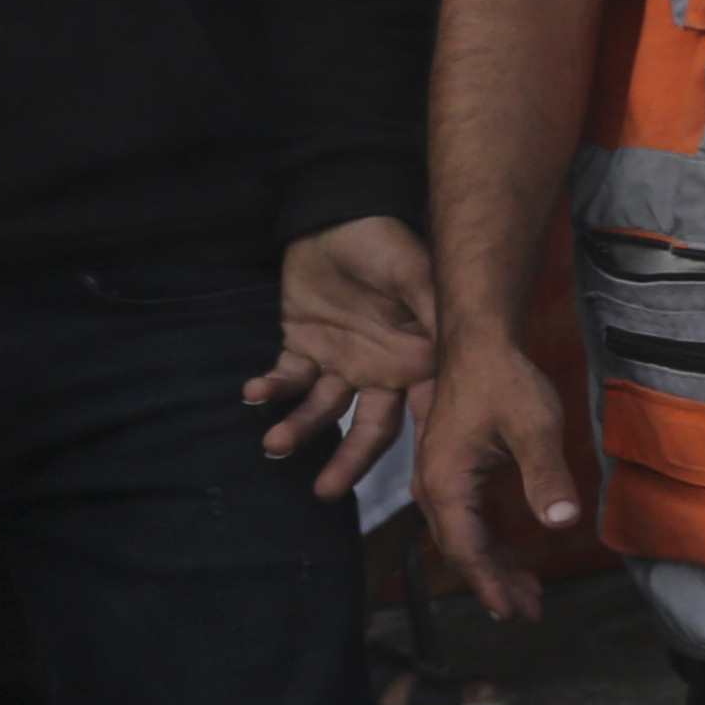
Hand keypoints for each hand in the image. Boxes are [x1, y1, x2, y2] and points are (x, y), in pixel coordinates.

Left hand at [250, 216, 436, 501]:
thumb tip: (451, 360)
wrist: (338, 212)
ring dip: (297, 429)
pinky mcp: (301, 346)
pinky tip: (253, 394)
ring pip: (320, 410)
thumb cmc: (387, 243)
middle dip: (346, 462)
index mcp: (416, 363)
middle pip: (365, 430)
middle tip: (325, 492)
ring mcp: (340, 362)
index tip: (408, 488)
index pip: (419, 417)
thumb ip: (431, 316)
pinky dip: (268, 390)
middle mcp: (380, 372)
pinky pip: (284, 379)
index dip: (415, 453)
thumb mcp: (416, 276)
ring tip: (275, 444)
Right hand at [414, 320, 583, 621]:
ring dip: (492, 568)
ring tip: (526, 596)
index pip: (467, 549)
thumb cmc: (504, 380)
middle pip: (462, 551)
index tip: (515, 612)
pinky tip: (512, 557)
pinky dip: (489, 543)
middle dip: (494, 585)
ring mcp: (439, 478)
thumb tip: (563, 523)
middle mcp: (432, 486)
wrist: (478, 341)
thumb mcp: (535, 427)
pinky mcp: (452, 470)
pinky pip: (467, 519)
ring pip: (464, 538)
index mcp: (446, 482)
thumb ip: (547, 476)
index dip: (491, 584)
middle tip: (528, 613)